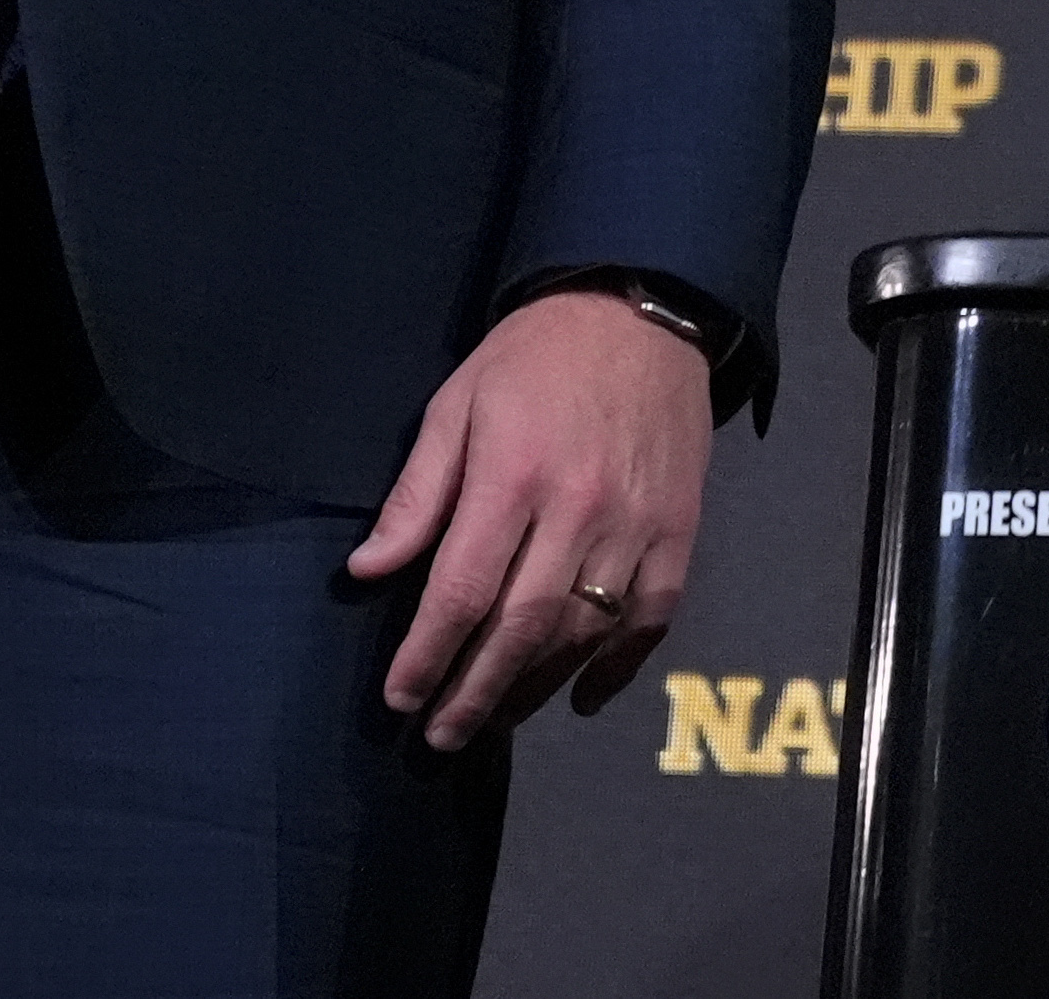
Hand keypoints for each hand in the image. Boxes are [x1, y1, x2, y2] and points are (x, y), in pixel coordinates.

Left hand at [348, 288, 713, 749]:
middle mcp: (578, 509)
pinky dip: (618, 668)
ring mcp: (636, 523)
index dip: (427, 655)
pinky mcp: (679, 528)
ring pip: (584, 632)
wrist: (641, 309)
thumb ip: (417, 493)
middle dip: (473, 693)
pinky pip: (652, 617)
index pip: (462, 590)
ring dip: (534, 689)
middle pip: (521, 628)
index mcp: (513, 475)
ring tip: (493, 719)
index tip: (399, 697)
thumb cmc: (534, 356)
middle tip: (439, 737)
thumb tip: (369, 569)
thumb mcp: (457, 404)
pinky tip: (580, 698)